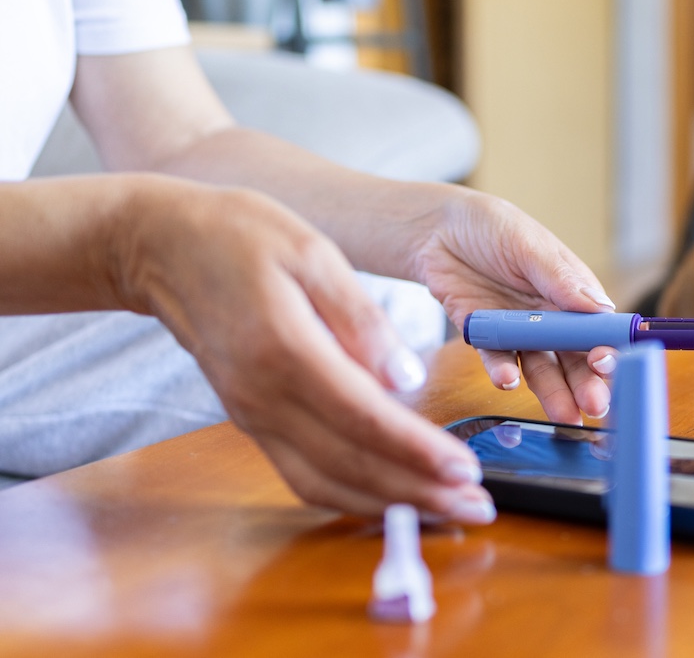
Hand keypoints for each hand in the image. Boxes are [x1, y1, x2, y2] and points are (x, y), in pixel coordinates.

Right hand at [112, 177, 494, 522]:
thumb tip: (405, 378)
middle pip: (350, 465)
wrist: (161, 247)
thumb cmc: (240, 236)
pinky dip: (350, 496)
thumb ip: (361, 320)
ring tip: (445, 511)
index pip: (363, 419)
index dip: (418, 451)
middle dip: (420, 493)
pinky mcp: (251, 421)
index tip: (467, 470)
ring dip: (389, 506)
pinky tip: (389, 497)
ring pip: (325, 484)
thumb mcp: (313, 255)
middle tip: (477, 507)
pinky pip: (303, 475)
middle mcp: (263, 397)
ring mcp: (252, 416)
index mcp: (284, 350)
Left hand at [409, 188, 618, 424]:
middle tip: (596, 406)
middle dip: (588, 383)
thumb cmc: (491, 226)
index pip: (598, 327)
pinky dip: (504, 372)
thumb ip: (560, 278)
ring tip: (564, 414)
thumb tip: (601, 307)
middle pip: (575, 357)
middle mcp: (550, 317)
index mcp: (572, 292)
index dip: (608, 347)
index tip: (608, 363)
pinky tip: (508, 380)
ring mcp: (519, 331)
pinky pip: (498, 360)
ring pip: (542, 368)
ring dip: (554, 392)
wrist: (436, 229)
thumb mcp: (527, 244)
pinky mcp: (485, 339)